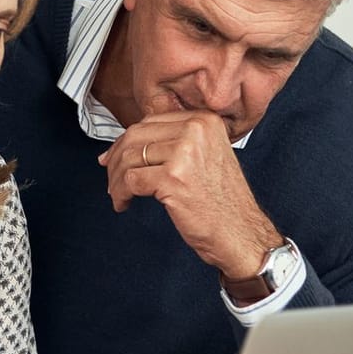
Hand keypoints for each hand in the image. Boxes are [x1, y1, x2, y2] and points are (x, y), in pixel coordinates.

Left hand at [97, 111, 279, 278]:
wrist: (241, 232)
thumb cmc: (222, 202)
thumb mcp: (206, 157)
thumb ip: (175, 143)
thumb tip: (125, 143)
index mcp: (204, 121)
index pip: (149, 122)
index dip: (125, 141)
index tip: (113, 156)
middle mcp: (196, 130)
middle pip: (135, 137)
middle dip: (116, 160)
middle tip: (111, 178)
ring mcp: (184, 153)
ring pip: (129, 159)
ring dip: (116, 180)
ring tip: (118, 194)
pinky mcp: (173, 178)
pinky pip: (130, 181)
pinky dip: (121, 194)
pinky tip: (125, 204)